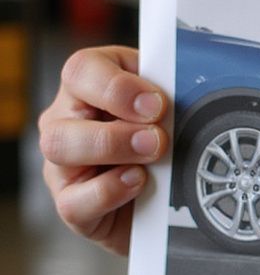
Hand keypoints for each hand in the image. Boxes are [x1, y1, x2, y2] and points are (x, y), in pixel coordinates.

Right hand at [39, 46, 168, 255]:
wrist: (164, 195)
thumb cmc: (163, 136)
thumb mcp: (169, 106)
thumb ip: (171, 93)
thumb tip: (186, 90)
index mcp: (89, 87)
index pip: (81, 70)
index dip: (117, 87)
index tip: (157, 104)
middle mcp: (65, 122)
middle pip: (60, 118)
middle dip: (116, 130)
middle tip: (158, 139)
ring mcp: (62, 165)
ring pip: (58, 151)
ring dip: (112, 152)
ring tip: (152, 157)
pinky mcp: (71, 204)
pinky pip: (73, 202)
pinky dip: (109, 192)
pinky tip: (137, 183)